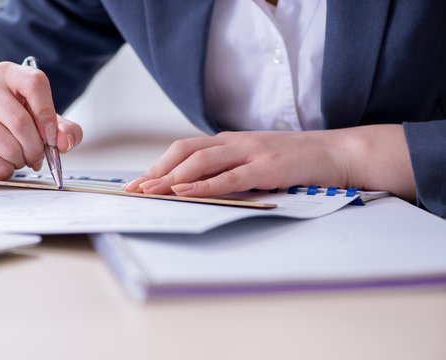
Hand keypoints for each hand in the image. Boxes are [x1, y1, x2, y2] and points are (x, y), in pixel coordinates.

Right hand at [0, 61, 82, 179]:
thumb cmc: (17, 126)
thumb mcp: (48, 123)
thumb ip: (66, 131)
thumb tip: (63, 142)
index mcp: (10, 74)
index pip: (34, 83)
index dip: (47, 114)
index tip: (51, 136)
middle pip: (20, 122)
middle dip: (36, 148)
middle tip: (38, 157)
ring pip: (7, 146)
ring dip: (22, 161)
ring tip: (20, 158)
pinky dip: (7, 171)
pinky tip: (4, 164)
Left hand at [124, 126, 415, 200]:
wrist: (336, 152)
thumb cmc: (295, 160)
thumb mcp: (256, 160)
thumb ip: (230, 168)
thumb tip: (200, 187)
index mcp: (230, 141)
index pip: (185, 149)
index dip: (159, 165)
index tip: (140, 181)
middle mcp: (235, 142)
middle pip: (184, 151)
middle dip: (156, 170)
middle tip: (135, 189)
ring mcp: (250, 152)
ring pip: (201, 161)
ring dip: (172, 177)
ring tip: (150, 191)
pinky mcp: (266, 167)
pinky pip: (229, 177)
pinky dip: (204, 186)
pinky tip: (185, 192)